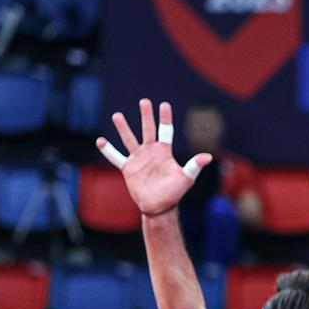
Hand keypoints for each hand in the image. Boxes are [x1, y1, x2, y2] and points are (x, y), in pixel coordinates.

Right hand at [97, 99, 211, 216]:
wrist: (159, 207)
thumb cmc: (175, 192)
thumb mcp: (186, 177)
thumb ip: (194, 166)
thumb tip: (208, 157)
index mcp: (164, 152)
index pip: (165, 131)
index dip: (165, 118)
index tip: (164, 104)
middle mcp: (151, 152)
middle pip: (148, 130)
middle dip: (146, 116)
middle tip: (144, 101)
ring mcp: (138, 159)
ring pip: (129, 139)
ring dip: (123, 128)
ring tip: (117, 115)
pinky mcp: (128, 168)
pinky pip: (116, 157)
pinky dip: (108, 150)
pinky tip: (100, 141)